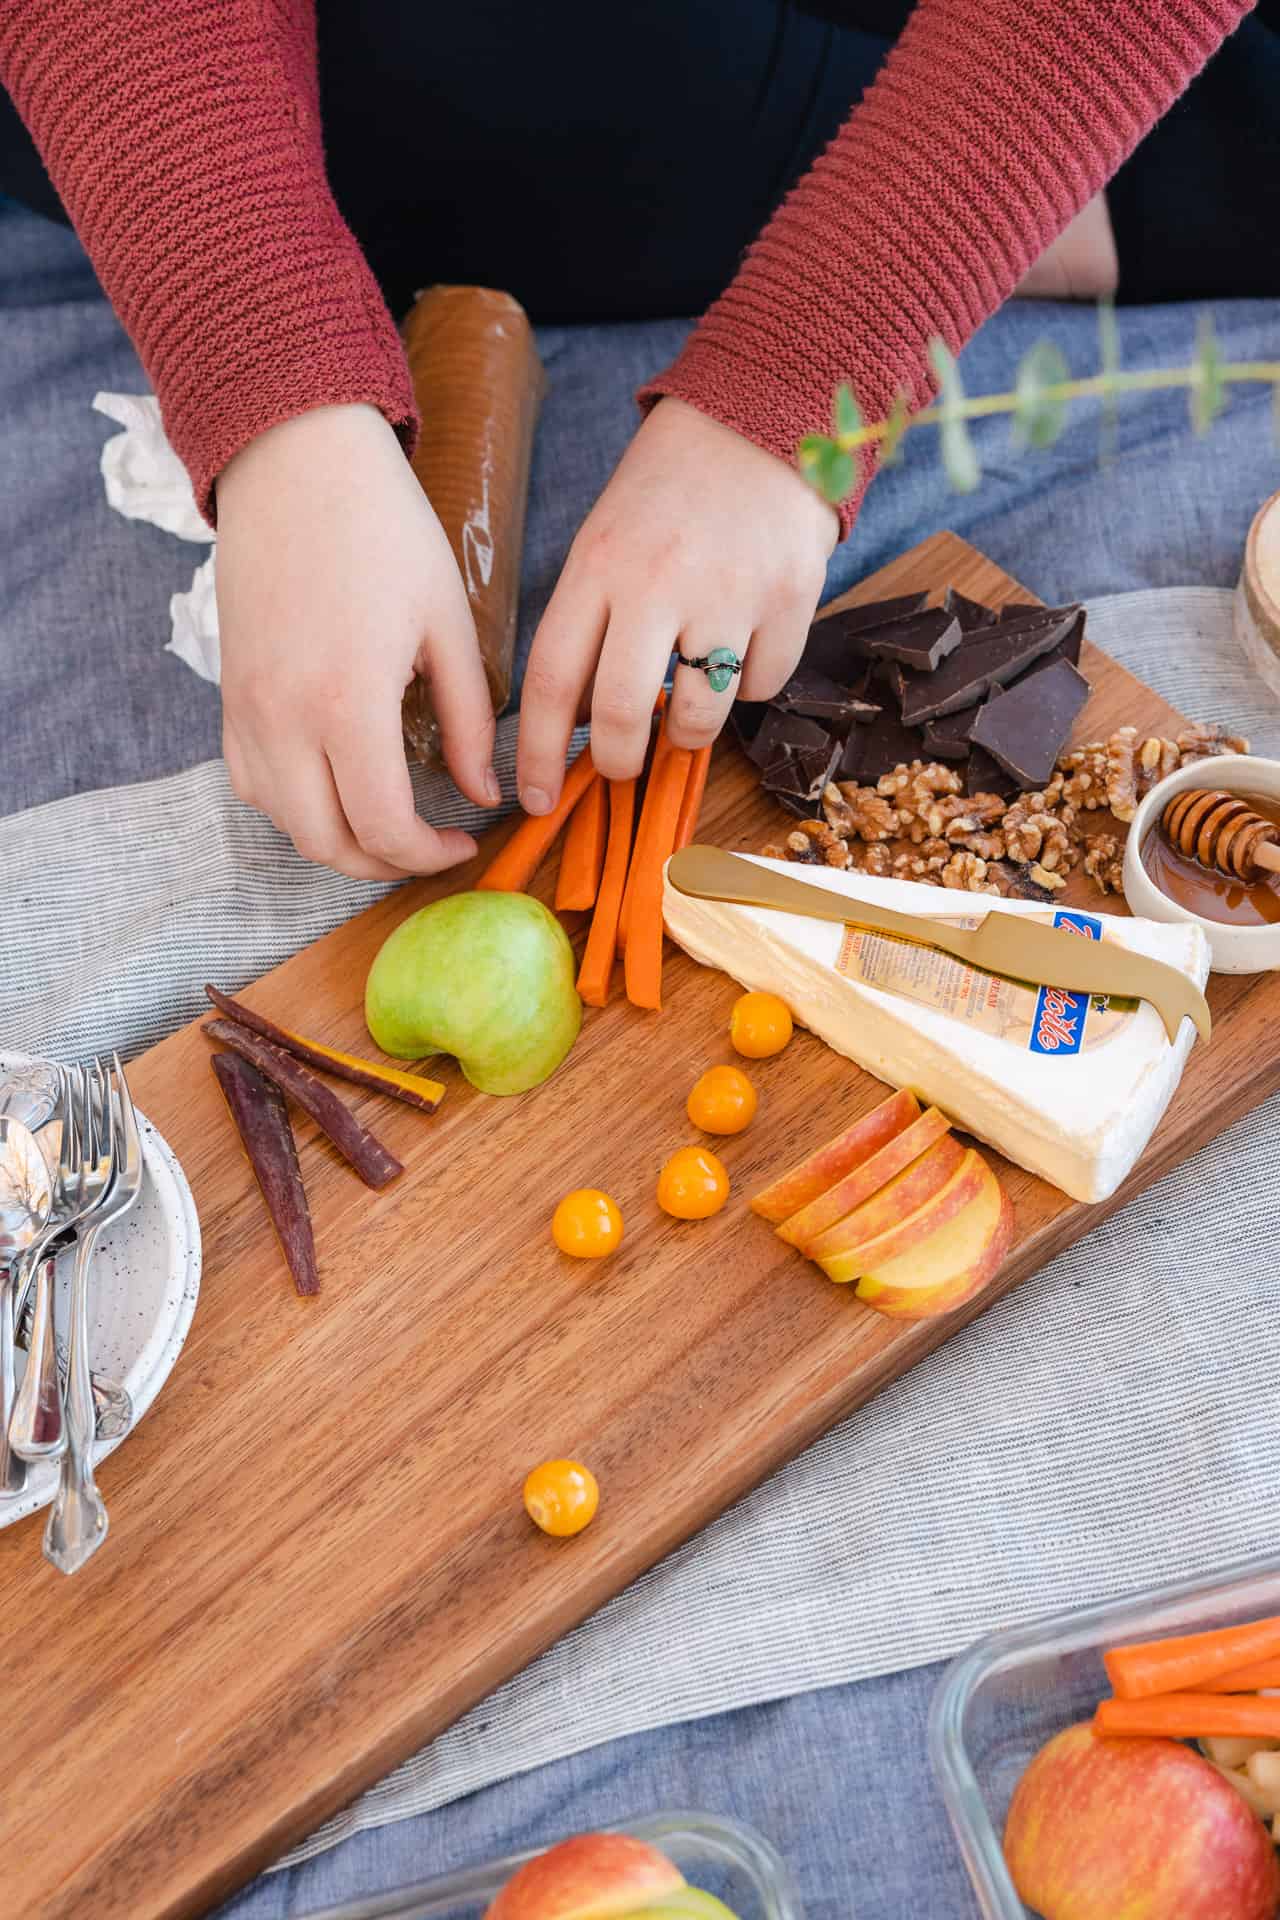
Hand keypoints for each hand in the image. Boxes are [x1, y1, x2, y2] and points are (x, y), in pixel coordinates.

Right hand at [215, 404, 499, 880]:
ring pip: (284, 822)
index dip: (428, 856)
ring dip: (338, 840)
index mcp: (347, 703)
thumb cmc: (383, 528)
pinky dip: (294, 805)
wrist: (294, 459)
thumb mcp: (447, 623)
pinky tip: (337, 785)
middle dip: (384, 863)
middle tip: (428, 844)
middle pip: (326, 844)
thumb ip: (467, 719)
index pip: (384, 827)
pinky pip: (252, 783)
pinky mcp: (229, 695)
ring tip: (389, 821)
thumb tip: (482, 792)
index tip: (463, 843)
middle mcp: (284, 719)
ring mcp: (247, 710)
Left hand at [516, 396, 837, 809]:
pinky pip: (761, 688)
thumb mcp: (606, 542)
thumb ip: (589, 623)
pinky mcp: (789, 599)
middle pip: (618, 714)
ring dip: (685, 735)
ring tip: (685, 710)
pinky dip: (748, 689)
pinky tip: (741, 649)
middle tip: (621, 767)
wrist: (761, 419)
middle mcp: (657, 582)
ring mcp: (727, 593)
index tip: (535, 799)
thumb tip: (576, 721)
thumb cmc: (670, 491)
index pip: (549, 680)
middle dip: (616, 762)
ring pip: (696, 716)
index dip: (536, 753)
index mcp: (597, 566)